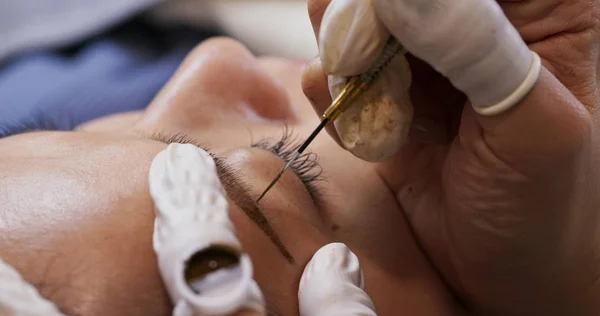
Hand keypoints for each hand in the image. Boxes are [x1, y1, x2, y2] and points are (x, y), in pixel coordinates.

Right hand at [302, 0, 599, 314]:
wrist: (509, 276)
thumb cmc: (546, 209)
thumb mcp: (531, 125)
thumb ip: (472, 48)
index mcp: (542, 13)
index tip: (383, 13)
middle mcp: (476, 28)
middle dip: (369, 18)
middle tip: (360, 54)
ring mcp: (425, 65)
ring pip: (361, 25)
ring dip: (345, 54)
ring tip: (355, 85)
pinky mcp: (385, 101)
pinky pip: (341, 76)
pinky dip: (332, 92)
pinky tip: (349, 114)